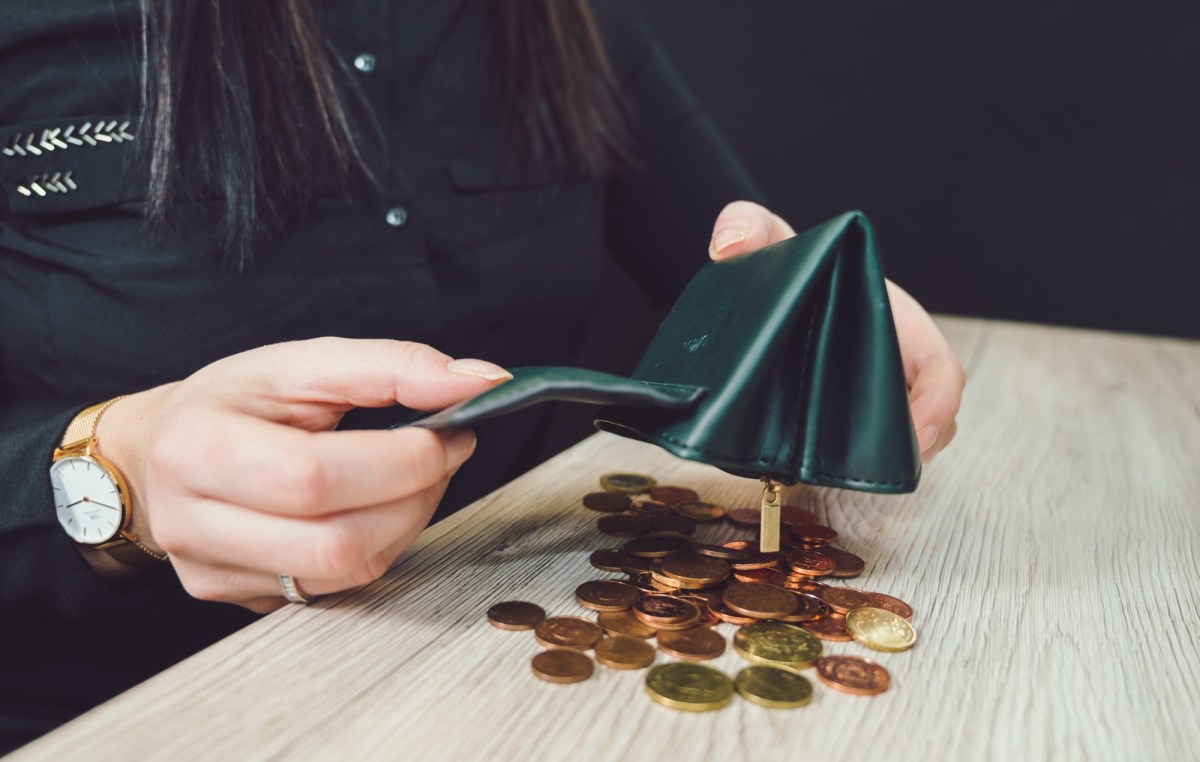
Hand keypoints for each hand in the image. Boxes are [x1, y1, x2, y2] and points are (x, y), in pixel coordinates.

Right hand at [95, 338, 511, 611]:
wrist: (162, 452)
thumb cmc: (235, 402)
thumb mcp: (302, 362)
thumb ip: (393, 366)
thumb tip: (480, 381)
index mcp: (199, 447)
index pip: (315, 477)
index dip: (401, 460)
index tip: (448, 430)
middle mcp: (194, 523)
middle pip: (337, 540)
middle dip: (416, 496)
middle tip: (442, 452)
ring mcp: (214, 573)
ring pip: (347, 572)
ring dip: (406, 522)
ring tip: (410, 476)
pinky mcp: (241, 600)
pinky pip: (337, 587)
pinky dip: (377, 545)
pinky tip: (374, 508)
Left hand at [709, 201, 963, 460]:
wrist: (752, 280)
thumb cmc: (776, 255)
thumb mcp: (762, 232)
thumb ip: (746, 223)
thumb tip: (728, 244)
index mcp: (891, 318)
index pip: (939, 367)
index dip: (939, 403)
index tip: (919, 433)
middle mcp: (887, 362)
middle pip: (922, 419)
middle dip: (904, 448)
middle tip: (863, 468)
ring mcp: (863, 394)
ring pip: (888, 442)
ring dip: (867, 462)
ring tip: (822, 469)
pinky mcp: (833, 419)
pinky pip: (850, 451)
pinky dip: (836, 465)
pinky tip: (799, 469)